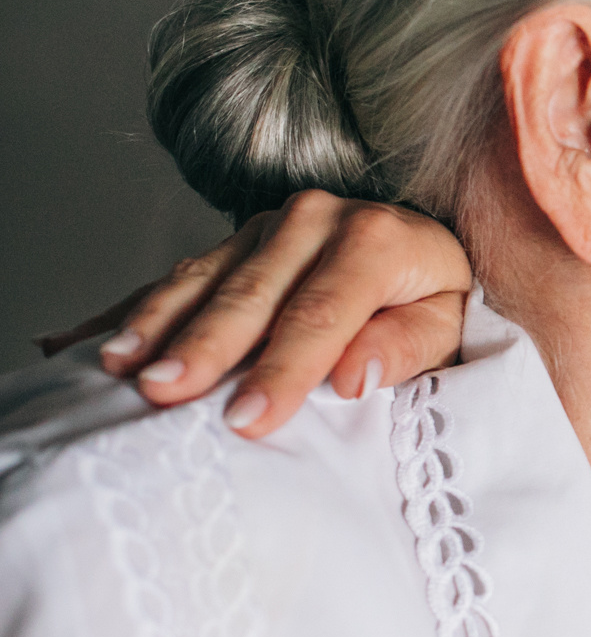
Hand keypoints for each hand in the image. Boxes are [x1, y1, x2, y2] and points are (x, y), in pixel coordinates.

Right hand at [50, 190, 471, 437]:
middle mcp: (320, 218)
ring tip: (119, 366)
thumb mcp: (448, 326)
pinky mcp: (239, 238)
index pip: (323, 313)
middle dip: (204, 346)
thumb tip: (354, 375)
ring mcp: (271, 224)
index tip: (249, 419)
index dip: (284, 368)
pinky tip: (97, 342)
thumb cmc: (436, 299)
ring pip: (207, 278)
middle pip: (254, 293)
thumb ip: (406, 346)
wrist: (424, 250)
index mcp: (378, 239)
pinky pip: (184, 276)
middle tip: (163, 393)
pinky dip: (141, 311)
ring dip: (158, 324)